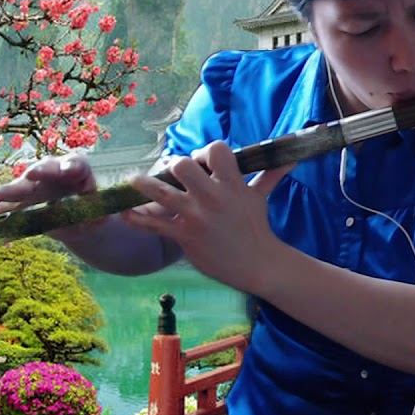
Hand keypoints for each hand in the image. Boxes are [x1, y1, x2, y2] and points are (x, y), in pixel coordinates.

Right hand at [0, 154, 105, 242]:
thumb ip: (94, 214)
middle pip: (46, 169)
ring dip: (9, 190)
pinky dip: (0, 208)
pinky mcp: (24, 199)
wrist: (82, 220)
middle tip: (31, 175)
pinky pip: (11, 203)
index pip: (75, 164)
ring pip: (23, 185)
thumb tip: (91, 220)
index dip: (71, 166)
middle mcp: (54, 172)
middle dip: (38, 172)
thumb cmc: (95, 211)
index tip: (68, 171)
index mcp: (78, 170)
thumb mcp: (100, 214)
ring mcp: (37, 184)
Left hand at [122, 141, 292, 294]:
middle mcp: (213, 197)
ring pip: (160, 192)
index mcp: (232, 184)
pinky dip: (135, 218)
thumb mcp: (261, 198)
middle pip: (182, 165)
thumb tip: (289, 159)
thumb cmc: (257, 229)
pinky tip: (125, 212)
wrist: (258, 264)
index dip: (205, 150)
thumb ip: (270, 175)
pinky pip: (153, 225)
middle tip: (170, 172)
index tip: (202, 160)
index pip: (215, 150)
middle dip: (174, 164)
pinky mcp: (184, 236)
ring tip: (135, 181)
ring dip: (143, 184)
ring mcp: (196, 217)